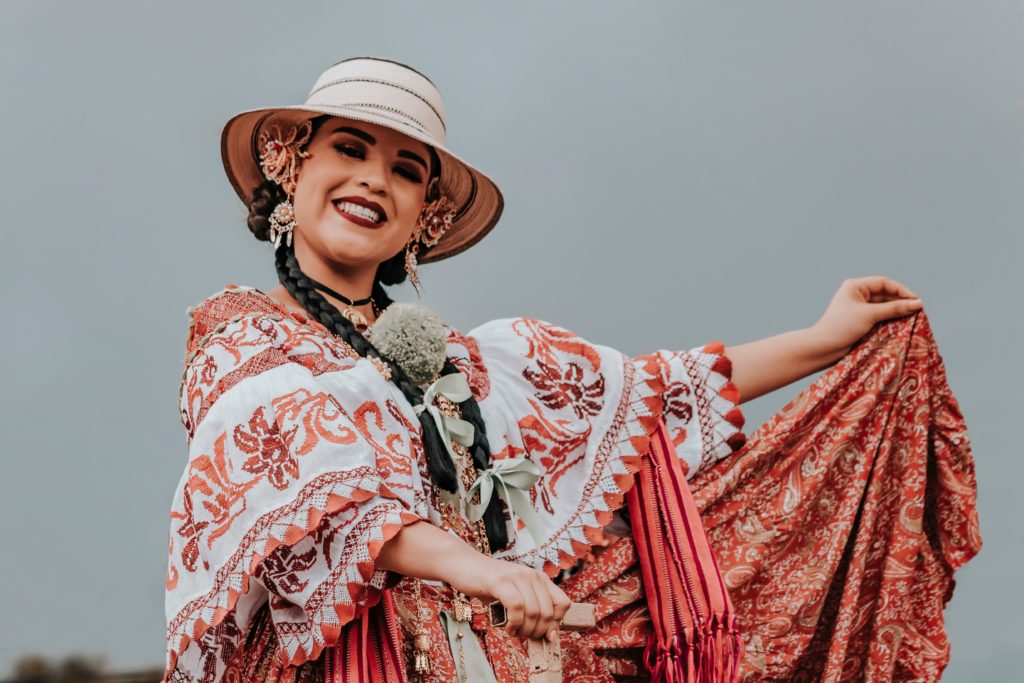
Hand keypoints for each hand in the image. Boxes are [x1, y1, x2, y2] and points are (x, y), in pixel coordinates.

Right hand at [448, 554, 570, 640]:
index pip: (563, 603)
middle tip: (523, 635)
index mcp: (539, 578)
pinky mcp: (501, 581)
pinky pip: (517, 607)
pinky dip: (514, 624)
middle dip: (537, 632)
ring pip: (534, 612)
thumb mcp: (514, 596)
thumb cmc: (488, 586)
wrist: (462, 565)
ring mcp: (518, 577)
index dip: (555, 623)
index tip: (542, 633)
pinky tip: (507, 627)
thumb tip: (548, 635)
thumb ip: (531, 610)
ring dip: (525, 630)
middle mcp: (532, 575)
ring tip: (513, 632)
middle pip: (549, 613)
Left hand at [813, 276, 922, 357]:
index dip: (901, 290)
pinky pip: (881, 317)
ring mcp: (860, 309)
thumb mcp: (870, 315)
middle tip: (918, 311)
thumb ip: (894, 308)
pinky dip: (891, 320)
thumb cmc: (842, 326)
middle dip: (901, 302)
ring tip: (913, 318)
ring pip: (884, 307)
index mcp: (855, 286)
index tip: (916, 301)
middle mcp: (858, 295)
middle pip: (886, 295)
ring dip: (898, 312)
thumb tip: (918, 303)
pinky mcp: (862, 322)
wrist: (824, 347)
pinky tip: (903, 325)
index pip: (884, 283)